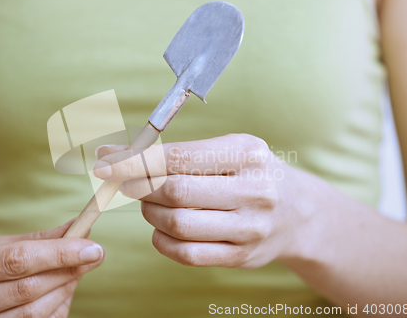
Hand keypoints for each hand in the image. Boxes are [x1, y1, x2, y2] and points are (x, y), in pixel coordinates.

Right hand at [0, 221, 104, 317]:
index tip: (93, 247)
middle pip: (28, 290)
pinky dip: (54, 310)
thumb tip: (78, 228)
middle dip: (69, 271)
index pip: (16, 260)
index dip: (60, 254)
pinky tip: (60, 293)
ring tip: (76, 272)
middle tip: (93, 255)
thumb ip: (33, 240)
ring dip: (64, 291)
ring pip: (32, 314)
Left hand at [94, 134, 306, 268]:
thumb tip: (121, 155)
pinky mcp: (241, 257)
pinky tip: (161, 227)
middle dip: (138, 186)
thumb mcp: (231, 149)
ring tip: (149, 202)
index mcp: (248, 154)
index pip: (179, 158)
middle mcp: (253, 191)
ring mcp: (249, 229)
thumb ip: (183, 152)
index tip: (108, 160)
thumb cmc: (252, 173)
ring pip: (177, 225)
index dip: (135, 160)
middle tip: (125, 181)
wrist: (298, 212)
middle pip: (175, 192)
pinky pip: (186, 254)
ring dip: (148, 212)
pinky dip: (161, 240)